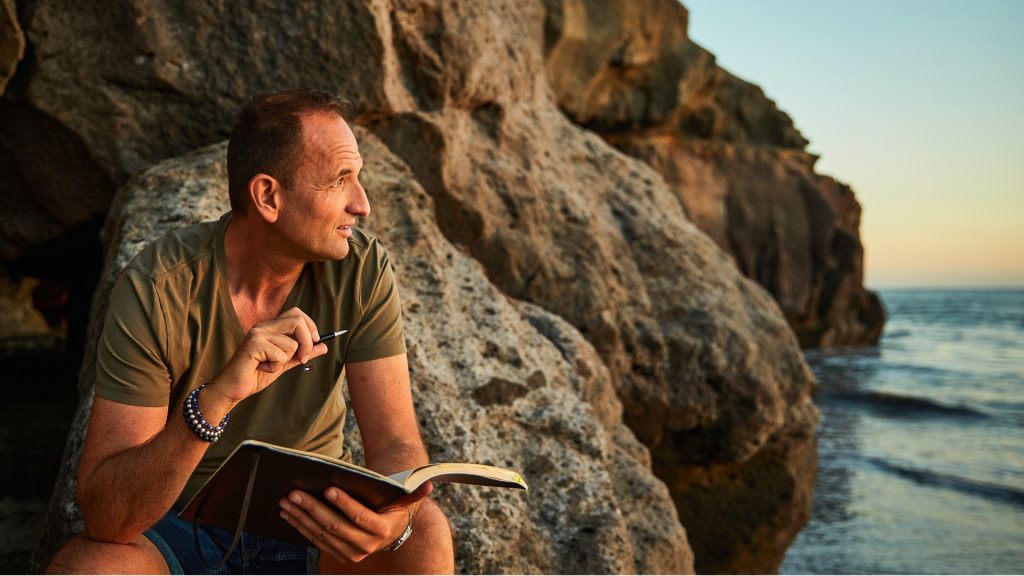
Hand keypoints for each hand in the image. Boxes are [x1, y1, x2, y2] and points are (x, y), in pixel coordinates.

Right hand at [210, 307, 326, 403]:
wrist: (233, 388)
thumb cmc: (256, 375)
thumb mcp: (285, 363)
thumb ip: (302, 353)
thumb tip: (324, 346)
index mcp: (270, 327)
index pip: (297, 314)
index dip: (310, 326)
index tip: (315, 342)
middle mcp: (263, 326)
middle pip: (297, 320)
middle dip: (307, 341)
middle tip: (302, 358)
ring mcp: (258, 333)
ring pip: (291, 343)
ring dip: (285, 361)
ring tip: (268, 365)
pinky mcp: (254, 344)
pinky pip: (280, 355)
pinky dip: (275, 367)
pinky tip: (261, 368)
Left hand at [279, 483, 432, 562]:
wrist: (389, 531)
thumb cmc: (392, 507)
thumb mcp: (403, 500)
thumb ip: (414, 492)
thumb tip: (429, 483)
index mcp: (381, 530)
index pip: (361, 517)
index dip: (344, 503)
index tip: (329, 488)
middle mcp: (365, 545)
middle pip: (335, 526)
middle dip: (313, 508)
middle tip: (295, 492)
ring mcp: (349, 552)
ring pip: (321, 534)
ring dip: (301, 517)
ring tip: (287, 500)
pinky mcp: (336, 553)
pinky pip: (315, 540)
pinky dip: (300, 525)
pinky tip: (288, 513)